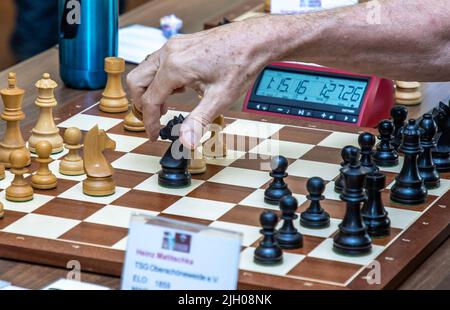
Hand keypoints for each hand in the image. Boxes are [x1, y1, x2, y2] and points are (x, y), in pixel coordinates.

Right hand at [126, 17, 272, 148]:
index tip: (154, 135)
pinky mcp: (180, 45)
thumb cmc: (240, 63)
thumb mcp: (219, 98)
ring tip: (164, 109)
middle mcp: (169, 53)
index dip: (149, 122)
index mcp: (175, 67)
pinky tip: (176, 91)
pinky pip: (158, 63)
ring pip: (145, 71)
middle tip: (154, 122)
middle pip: (137, 82)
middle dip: (141, 104)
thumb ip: (198, 121)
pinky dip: (159, 80)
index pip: (148, 100)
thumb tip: (185, 142)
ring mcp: (173, 46)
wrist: (254, 40)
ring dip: (149, 91)